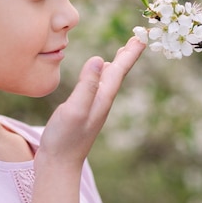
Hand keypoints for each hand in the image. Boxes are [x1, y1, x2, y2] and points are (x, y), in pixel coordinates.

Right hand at [37, 35, 145, 167]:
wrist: (58, 165)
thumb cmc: (64, 139)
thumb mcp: (74, 110)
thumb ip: (87, 86)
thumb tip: (100, 60)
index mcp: (102, 99)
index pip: (119, 71)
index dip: (130, 53)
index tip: (142, 37)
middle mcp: (101, 102)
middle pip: (118, 74)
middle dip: (127, 55)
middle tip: (139, 39)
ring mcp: (94, 108)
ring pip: (109, 80)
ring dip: (117, 64)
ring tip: (122, 53)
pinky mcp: (85, 111)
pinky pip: (99, 87)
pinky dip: (104, 75)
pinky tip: (101, 74)